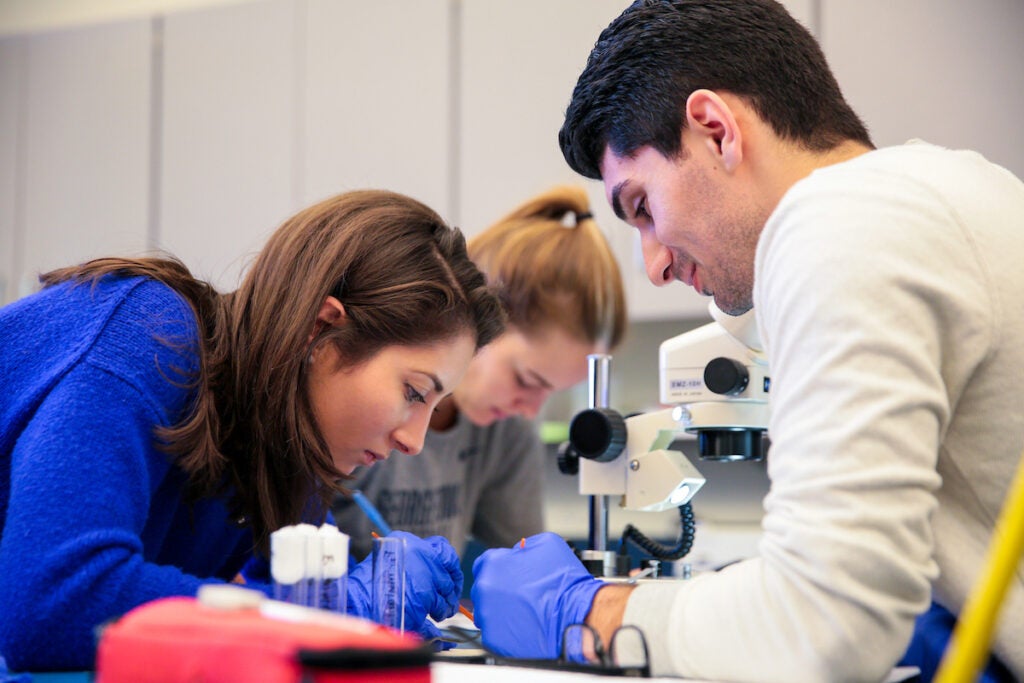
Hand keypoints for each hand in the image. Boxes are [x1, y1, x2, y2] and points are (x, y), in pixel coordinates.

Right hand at [348, 531, 462, 640]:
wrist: (355, 603)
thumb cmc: (364, 586)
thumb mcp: (385, 561)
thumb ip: (409, 563)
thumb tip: (429, 573)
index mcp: (409, 542)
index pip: (443, 549)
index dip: (448, 564)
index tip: (449, 574)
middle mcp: (421, 555)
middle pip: (449, 571)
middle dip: (451, 586)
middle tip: (449, 597)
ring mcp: (426, 575)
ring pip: (447, 592)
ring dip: (445, 605)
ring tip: (439, 612)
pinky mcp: (427, 597)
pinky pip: (441, 608)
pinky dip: (439, 617)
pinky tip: (433, 624)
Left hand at [471, 532, 602, 658]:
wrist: (576, 615)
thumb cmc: (563, 581)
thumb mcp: (546, 544)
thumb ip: (524, 546)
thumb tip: (518, 553)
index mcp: (493, 564)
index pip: (485, 564)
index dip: (501, 569)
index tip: (511, 575)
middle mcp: (483, 589)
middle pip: (485, 589)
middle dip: (500, 591)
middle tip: (522, 595)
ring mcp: (486, 616)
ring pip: (488, 612)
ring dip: (502, 611)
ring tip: (526, 612)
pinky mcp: (493, 639)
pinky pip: (496, 633)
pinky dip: (507, 631)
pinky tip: (525, 627)